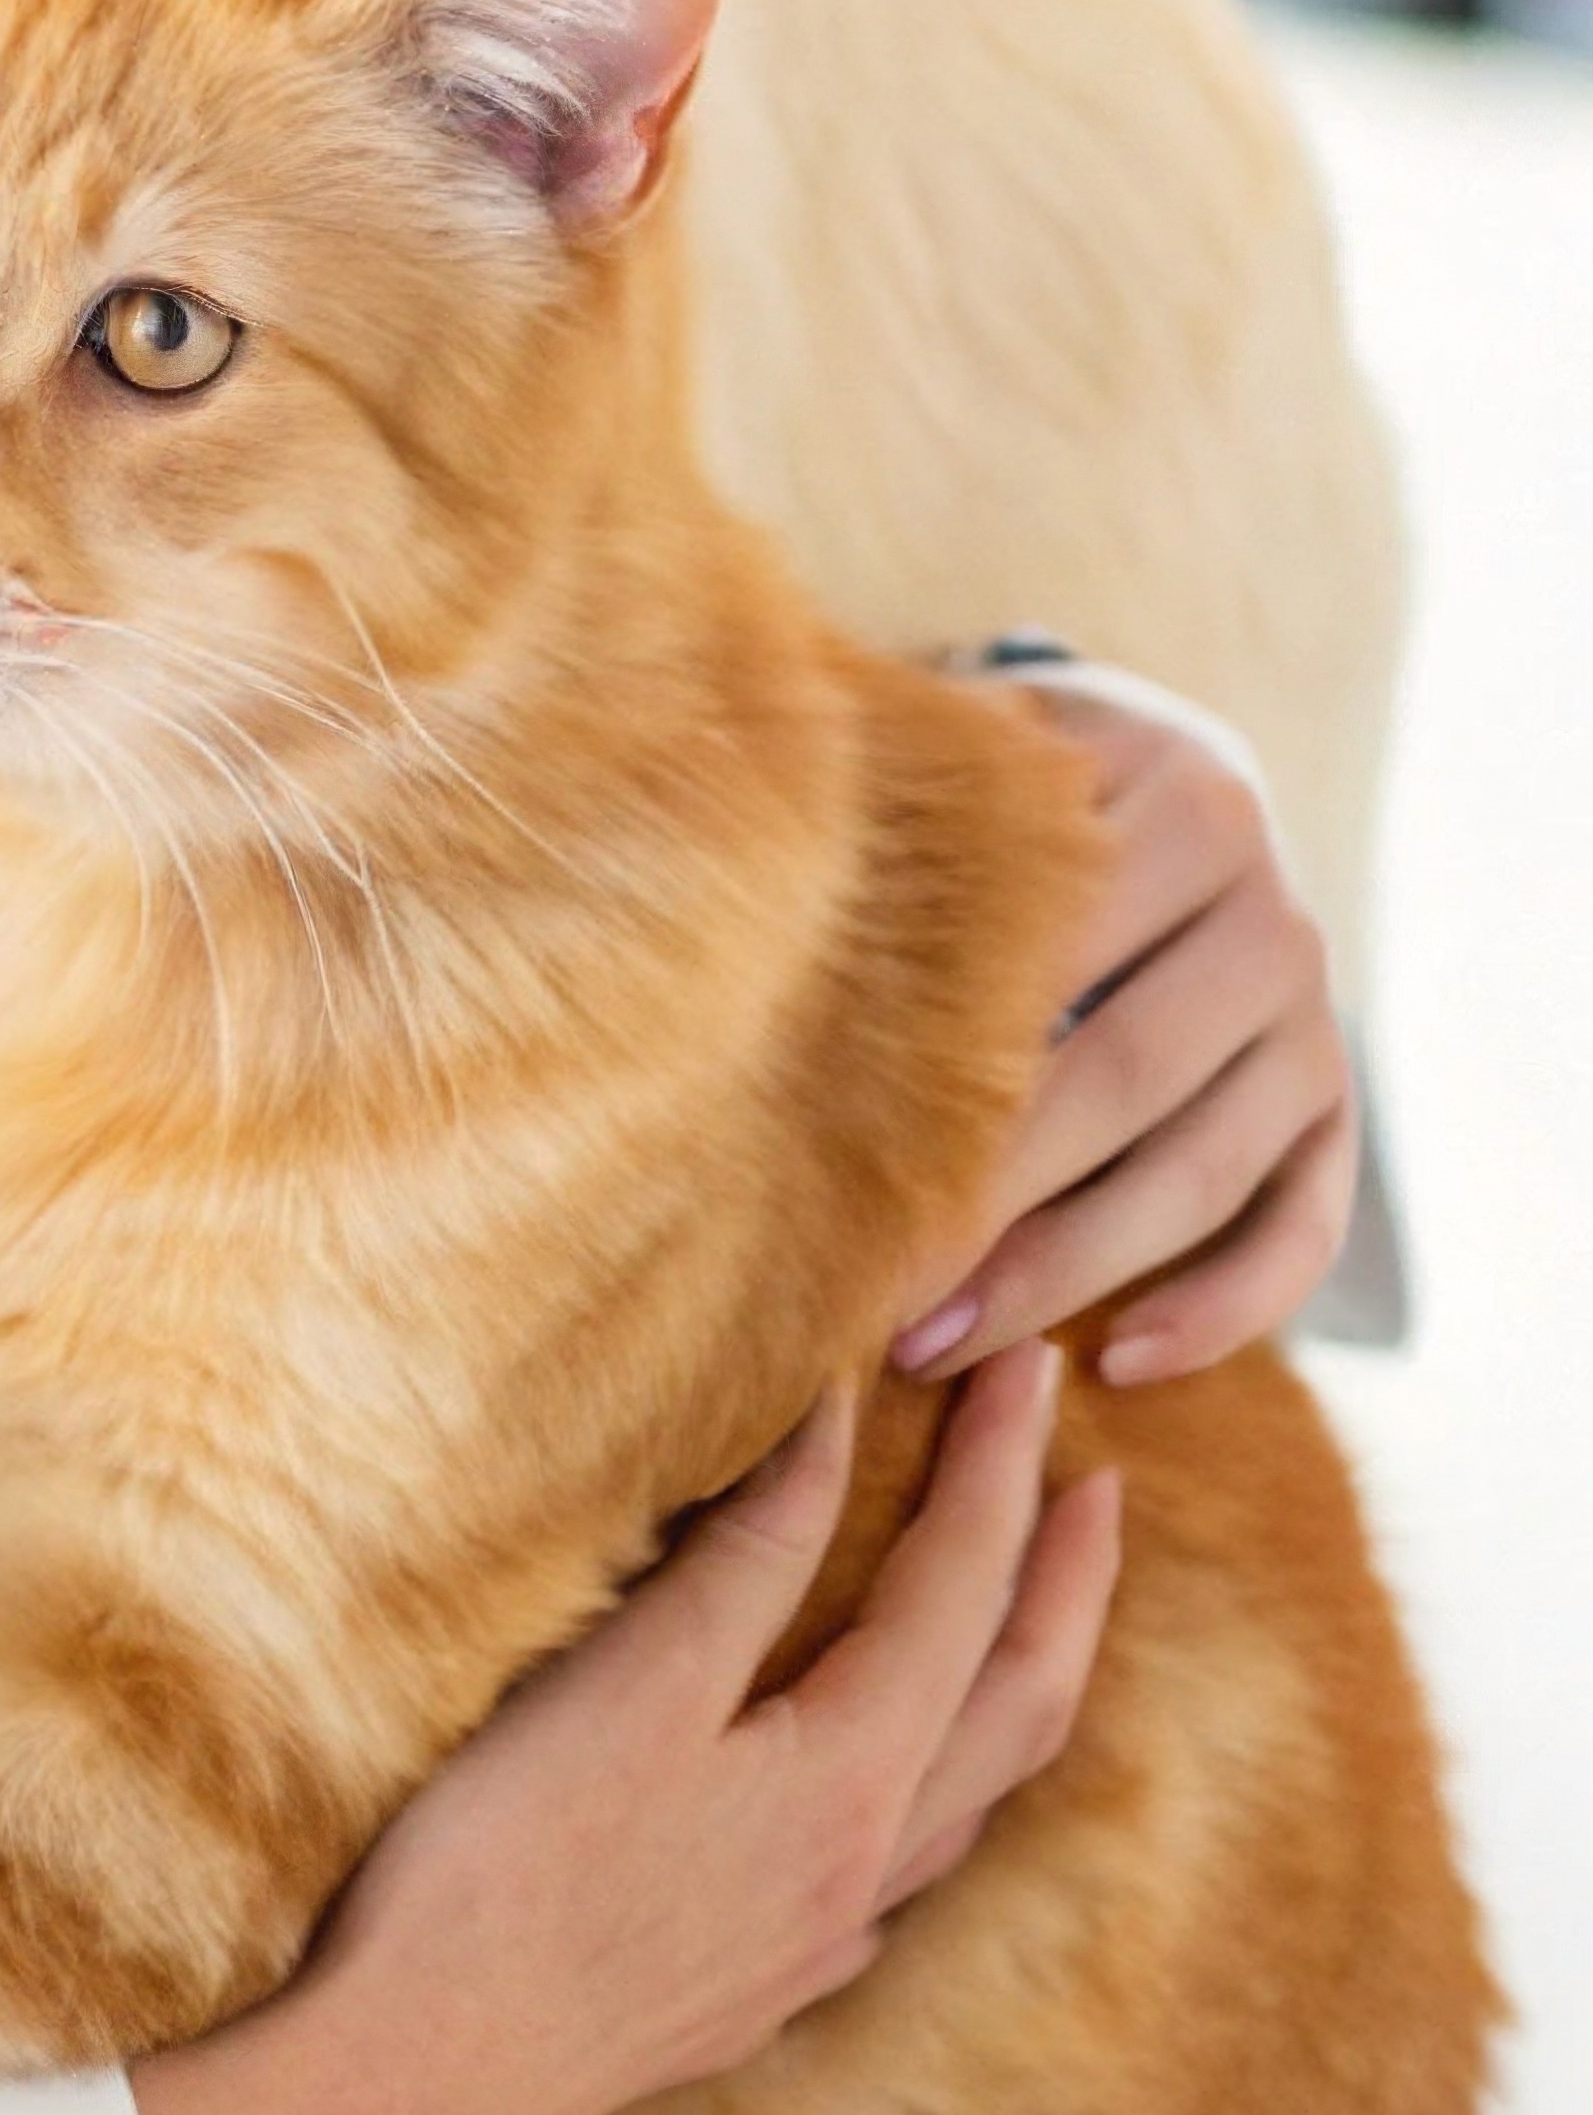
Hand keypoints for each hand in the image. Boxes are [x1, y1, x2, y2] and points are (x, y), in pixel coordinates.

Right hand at [126, 1351, 1118, 2114]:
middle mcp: (866, 1870)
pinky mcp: (755, 1993)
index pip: (963, 1590)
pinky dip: (932, 1795)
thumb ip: (746, 1559)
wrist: (413, 2077)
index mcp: (847, 1780)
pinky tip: (896, 1793)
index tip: (1032, 1368)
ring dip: (1017, 1687)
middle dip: (1064, 1578)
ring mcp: (817, 1945)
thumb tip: (839, 1428)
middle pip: (1019, 1704)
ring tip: (1028, 1613)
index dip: (1001, 1469)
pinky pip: (899, 1877)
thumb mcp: (627, 1682)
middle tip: (1094, 1473)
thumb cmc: (500, 1865)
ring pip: (972, 1802)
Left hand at [895, 669, 1357, 1390]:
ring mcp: (1317, 1023)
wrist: (1181, 787)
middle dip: (995, 1191)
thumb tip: (777, 838)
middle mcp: (1275, 917)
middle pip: (1128, 1071)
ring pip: (1204, 1169)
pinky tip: (1123, 1360)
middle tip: (874, 1282)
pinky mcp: (1336, 1112)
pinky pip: (1303, 1229)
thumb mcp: (991, 753)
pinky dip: (1226, 1305)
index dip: (953, 1051)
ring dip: (1072, 1270)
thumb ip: (924, 794)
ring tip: (940, 1340)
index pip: (1065, 940)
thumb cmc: (1027, 793)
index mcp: (1188, 802)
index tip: (833, 1144)